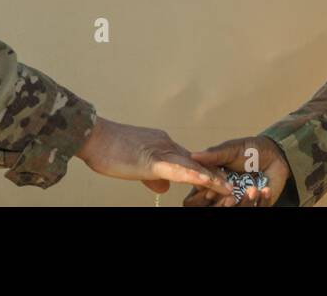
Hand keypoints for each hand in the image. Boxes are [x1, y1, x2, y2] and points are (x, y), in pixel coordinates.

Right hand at [76, 116, 234, 199]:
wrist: (94, 137)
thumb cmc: (108, 150)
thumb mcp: (135, 165)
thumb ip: (152, 175)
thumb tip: (163, 188)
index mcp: (163, 146)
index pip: (189, 161)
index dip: (205, 172)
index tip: (220, 180)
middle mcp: (167, 145)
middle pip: (196, 163)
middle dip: (214, 175)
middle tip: (232, 186)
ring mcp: (161, 151)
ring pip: (192, 166)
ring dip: (211, 178)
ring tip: (228, 188)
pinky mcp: (153, 160)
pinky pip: (178, 169)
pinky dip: (193, 176)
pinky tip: (206, 181)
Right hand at [183, 135, 291, 206]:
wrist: (275, 153)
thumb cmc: (249, 150)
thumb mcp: (231, 150)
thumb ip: (214, 155)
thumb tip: (193, 156)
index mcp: (214, 184)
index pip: (199, 197)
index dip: (202, 196)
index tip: (210, 191)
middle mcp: (224, 196)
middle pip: (214, 208)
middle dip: (221, 205)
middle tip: (231, 197)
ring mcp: (241, 201)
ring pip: (236, 211)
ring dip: (243, 204)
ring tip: (252, 190)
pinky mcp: (258, 204)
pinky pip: (256, 209)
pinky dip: (261, 202)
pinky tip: (265, 190)